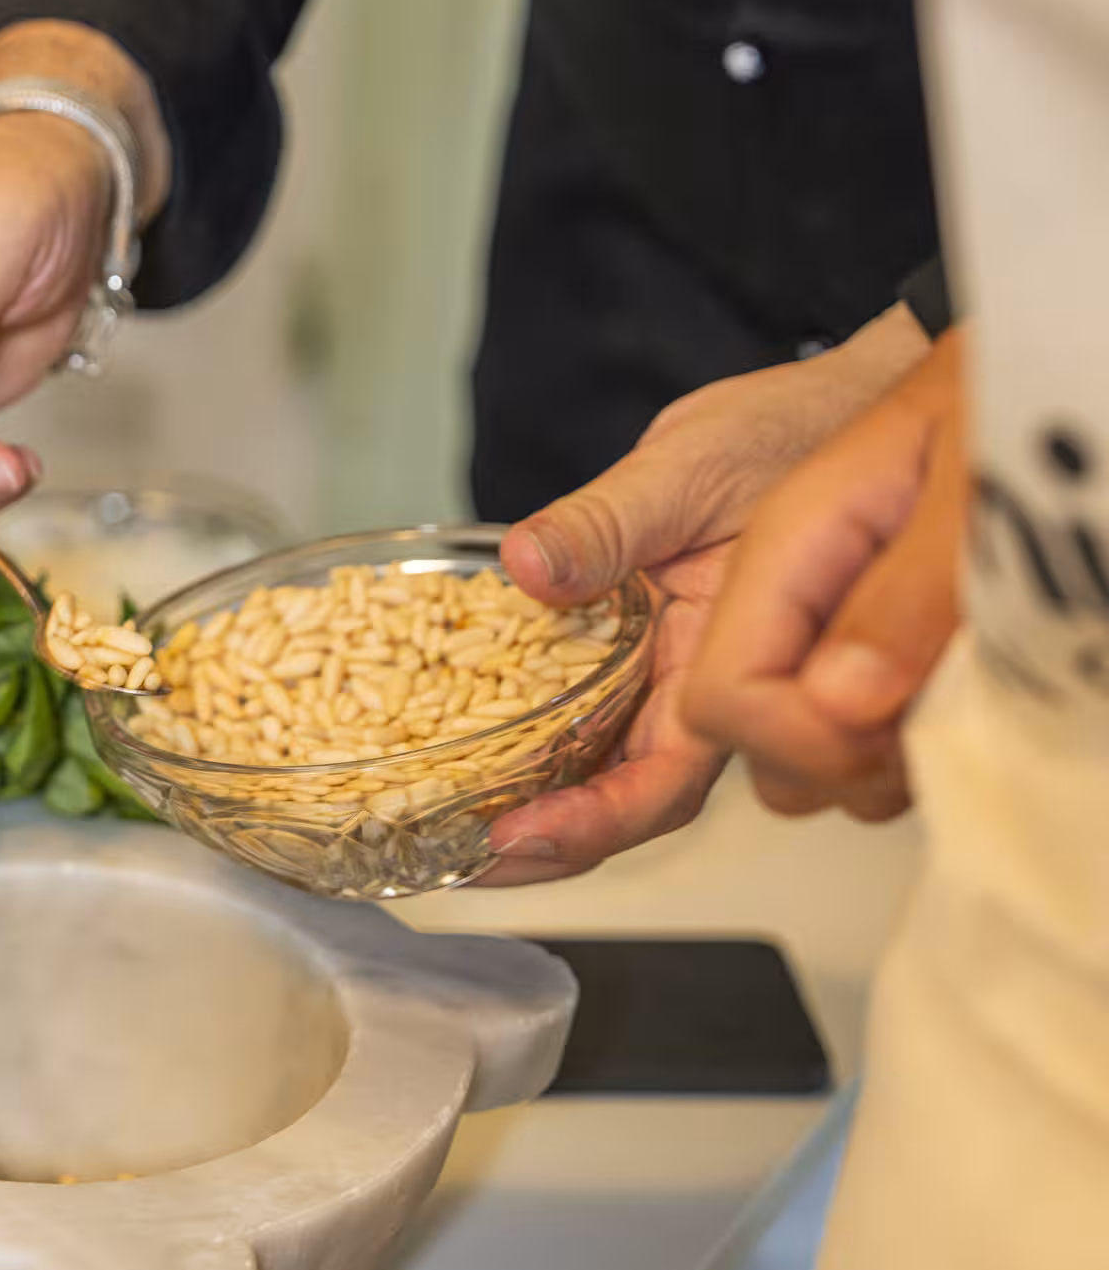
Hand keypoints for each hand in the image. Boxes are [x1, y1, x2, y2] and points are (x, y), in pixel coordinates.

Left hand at [476, 303, 933, 883]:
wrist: (828, 411)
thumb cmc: (794, 434)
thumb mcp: (690, 466)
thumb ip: (610, 520)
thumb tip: (529, 564)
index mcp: (731, 665)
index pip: (666, 780)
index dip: (594, 823)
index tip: (519, 834)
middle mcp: (702, 689)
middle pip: (625, 801)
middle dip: (543, 845)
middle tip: (453, 858)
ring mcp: (670, 677)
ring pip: (603, 771)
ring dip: (528, 809)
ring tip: (441, 829)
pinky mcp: (641, 654)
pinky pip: (585, 717)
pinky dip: (527, 747)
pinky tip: (465, 757)